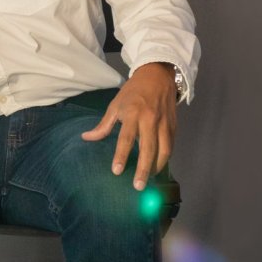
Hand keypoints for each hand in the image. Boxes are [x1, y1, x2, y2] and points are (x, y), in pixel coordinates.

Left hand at [81, 63, 176, 189]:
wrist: (158, 75)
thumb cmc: (133, 91)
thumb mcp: (115, 104)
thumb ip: (103, 125)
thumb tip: (86, 138)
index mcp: (133, 113)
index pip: (126, 138)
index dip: (121, 156)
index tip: (117, 171)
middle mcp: (150, 119)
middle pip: (148, 148)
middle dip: (144, 169)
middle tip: (138, 186)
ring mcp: (164, 123)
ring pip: (164, 150)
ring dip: (157, 167)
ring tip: (148, 179)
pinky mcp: (174, 126)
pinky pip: (171, 146)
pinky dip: (165, 159)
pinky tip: (157, 167)